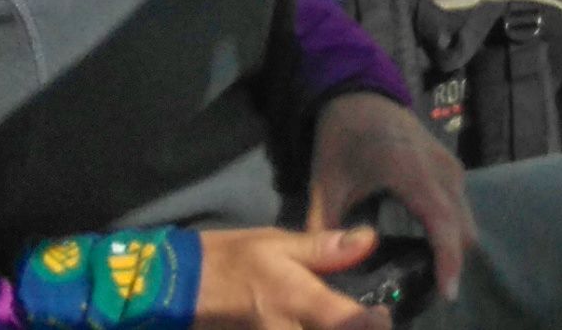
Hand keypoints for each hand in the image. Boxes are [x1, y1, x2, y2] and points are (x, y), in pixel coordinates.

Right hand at [193, 225, 384, 327]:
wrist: (181, 288)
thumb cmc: (232, 260)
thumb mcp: (277, 243)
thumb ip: (324, 249)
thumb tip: (368, 239)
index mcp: (299, 301)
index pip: (349, 323)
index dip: (374, 324)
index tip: (381, 316)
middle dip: (351, 329)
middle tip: (363, 322)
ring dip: (327, 329)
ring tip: (334, 320)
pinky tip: (308, 324)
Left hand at [305, 91, 474, 302]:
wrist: (360, 95)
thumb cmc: (343, 138)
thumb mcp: (326, 183)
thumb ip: (324, 227)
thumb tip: (325, 269)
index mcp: (412, 172)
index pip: (442, 222)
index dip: (448, 259)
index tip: (447, 292)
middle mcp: (441, 169)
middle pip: (463, 227)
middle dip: (451, 261)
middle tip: (427, 290)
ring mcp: (451, 165)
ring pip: (466, 218)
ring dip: (453, 246)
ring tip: (427, 272)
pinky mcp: (452, 166)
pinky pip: (462, 206)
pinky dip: (452, 229)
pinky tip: (427, 245)